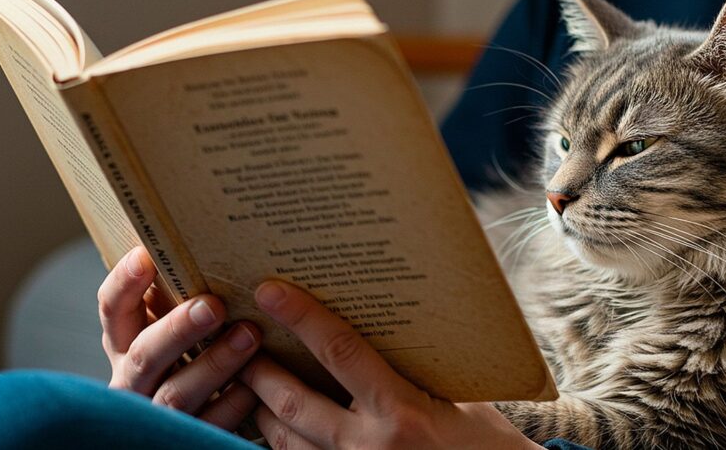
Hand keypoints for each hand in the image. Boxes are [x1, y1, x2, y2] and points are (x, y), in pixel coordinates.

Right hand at [98, 246, 261, 429]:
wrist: (190, 420)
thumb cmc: (190, 354)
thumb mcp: (172, 326)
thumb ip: (179, 297)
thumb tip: (208, 241)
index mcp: (123, 343)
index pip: (112, 310)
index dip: (124, 284)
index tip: (146, 255)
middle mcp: (132, 379)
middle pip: (145, 354)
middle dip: (177, 328)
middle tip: (213, 304)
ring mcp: (156, 413)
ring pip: (177, 393)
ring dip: (214, 363)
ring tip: (249, 336)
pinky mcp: (186, 438)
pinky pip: (209, 425)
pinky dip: (233, 403)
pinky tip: (256, 385)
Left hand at [241, 281, 541, 449]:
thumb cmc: (484, 442)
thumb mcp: (455, 397)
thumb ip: (410, 370)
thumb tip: (371, 324)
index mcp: (402, 413)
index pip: (340, 353)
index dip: (302, 318)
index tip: (270, 291)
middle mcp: (369, 446)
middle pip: (291, 402)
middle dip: (259, 368)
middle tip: (241, 340)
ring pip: (283, 440)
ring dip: (260, 407)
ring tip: (249, 378)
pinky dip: (280, 441)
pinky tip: (275, 420)